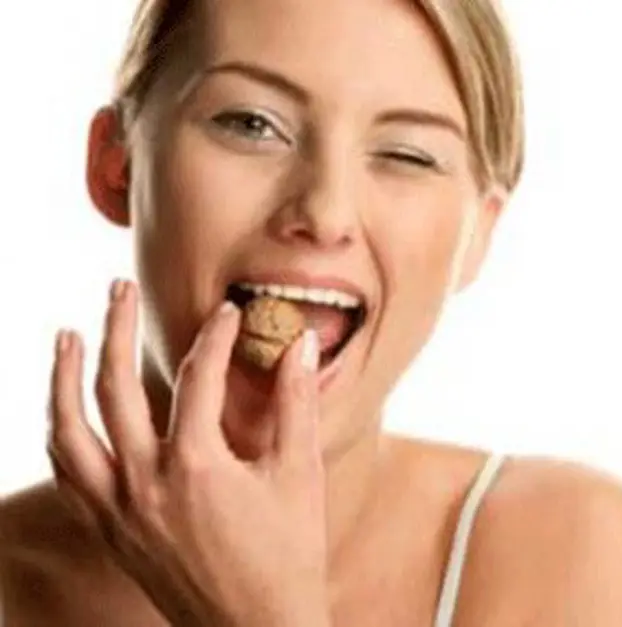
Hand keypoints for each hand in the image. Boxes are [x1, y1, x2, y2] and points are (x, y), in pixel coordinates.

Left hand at [46, 280, 330, 626]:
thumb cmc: (288, 556)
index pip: (197, 377)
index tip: (226, 311)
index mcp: (196, 466)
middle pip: (114, 388)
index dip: (215, 336)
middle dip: (114, 329)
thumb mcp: (299, 474)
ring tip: (65, 336)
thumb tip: (300, 347)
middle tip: (117, 288)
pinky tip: (65, 412)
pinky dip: (62, 436)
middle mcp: (145, 485)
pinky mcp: (111, 532)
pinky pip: (69, 476)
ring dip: (62, 379)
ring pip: (69, 432)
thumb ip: (295, 404)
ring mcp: (119, 511)